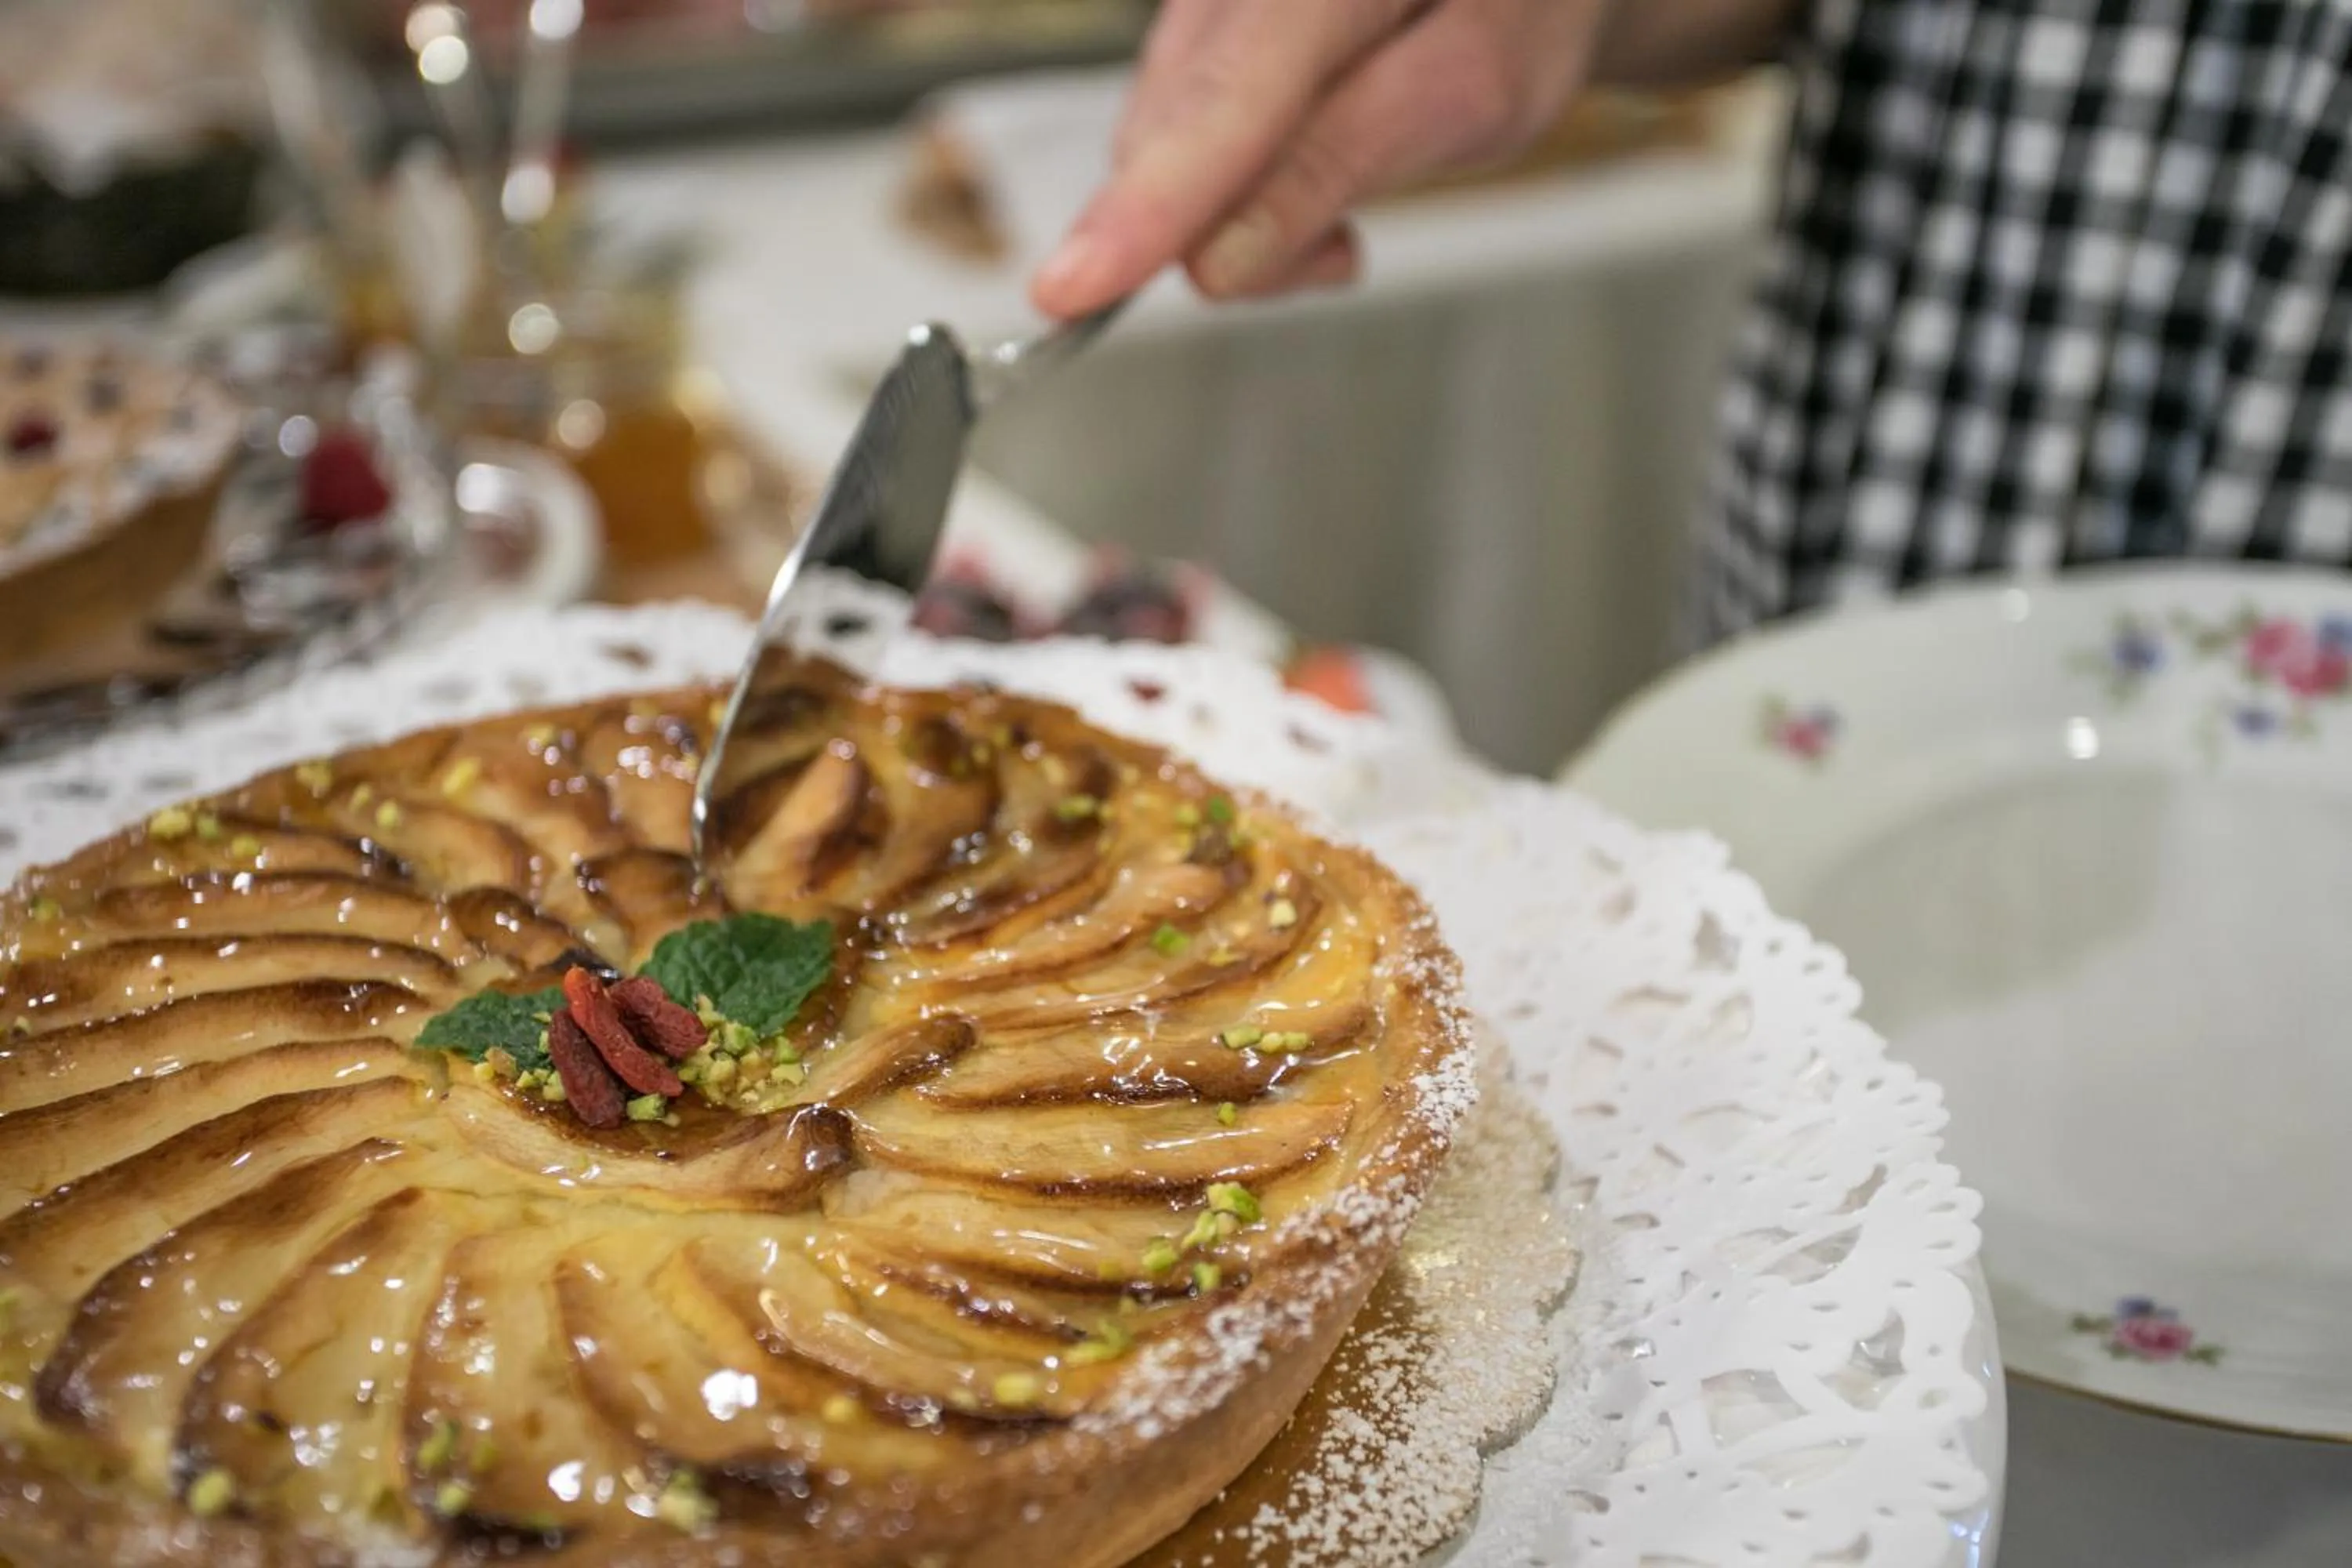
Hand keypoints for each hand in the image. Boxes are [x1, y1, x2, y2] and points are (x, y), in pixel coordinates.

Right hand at [1030, 0, 1615, 316]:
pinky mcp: (1196, 23)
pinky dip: (1232, 178)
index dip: (1147, 205)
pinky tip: (1305, 166)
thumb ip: (1340, 166)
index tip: (1073, 289)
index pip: (1220, 99)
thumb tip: (1216, 264)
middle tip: (1337, 253)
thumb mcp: (1479, 89)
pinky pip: (1179, 126)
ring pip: (1162, 140)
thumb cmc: (1525, 4)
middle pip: (1171, 130)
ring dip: (1233, 208)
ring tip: (1342, 202)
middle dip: (1225, 227)